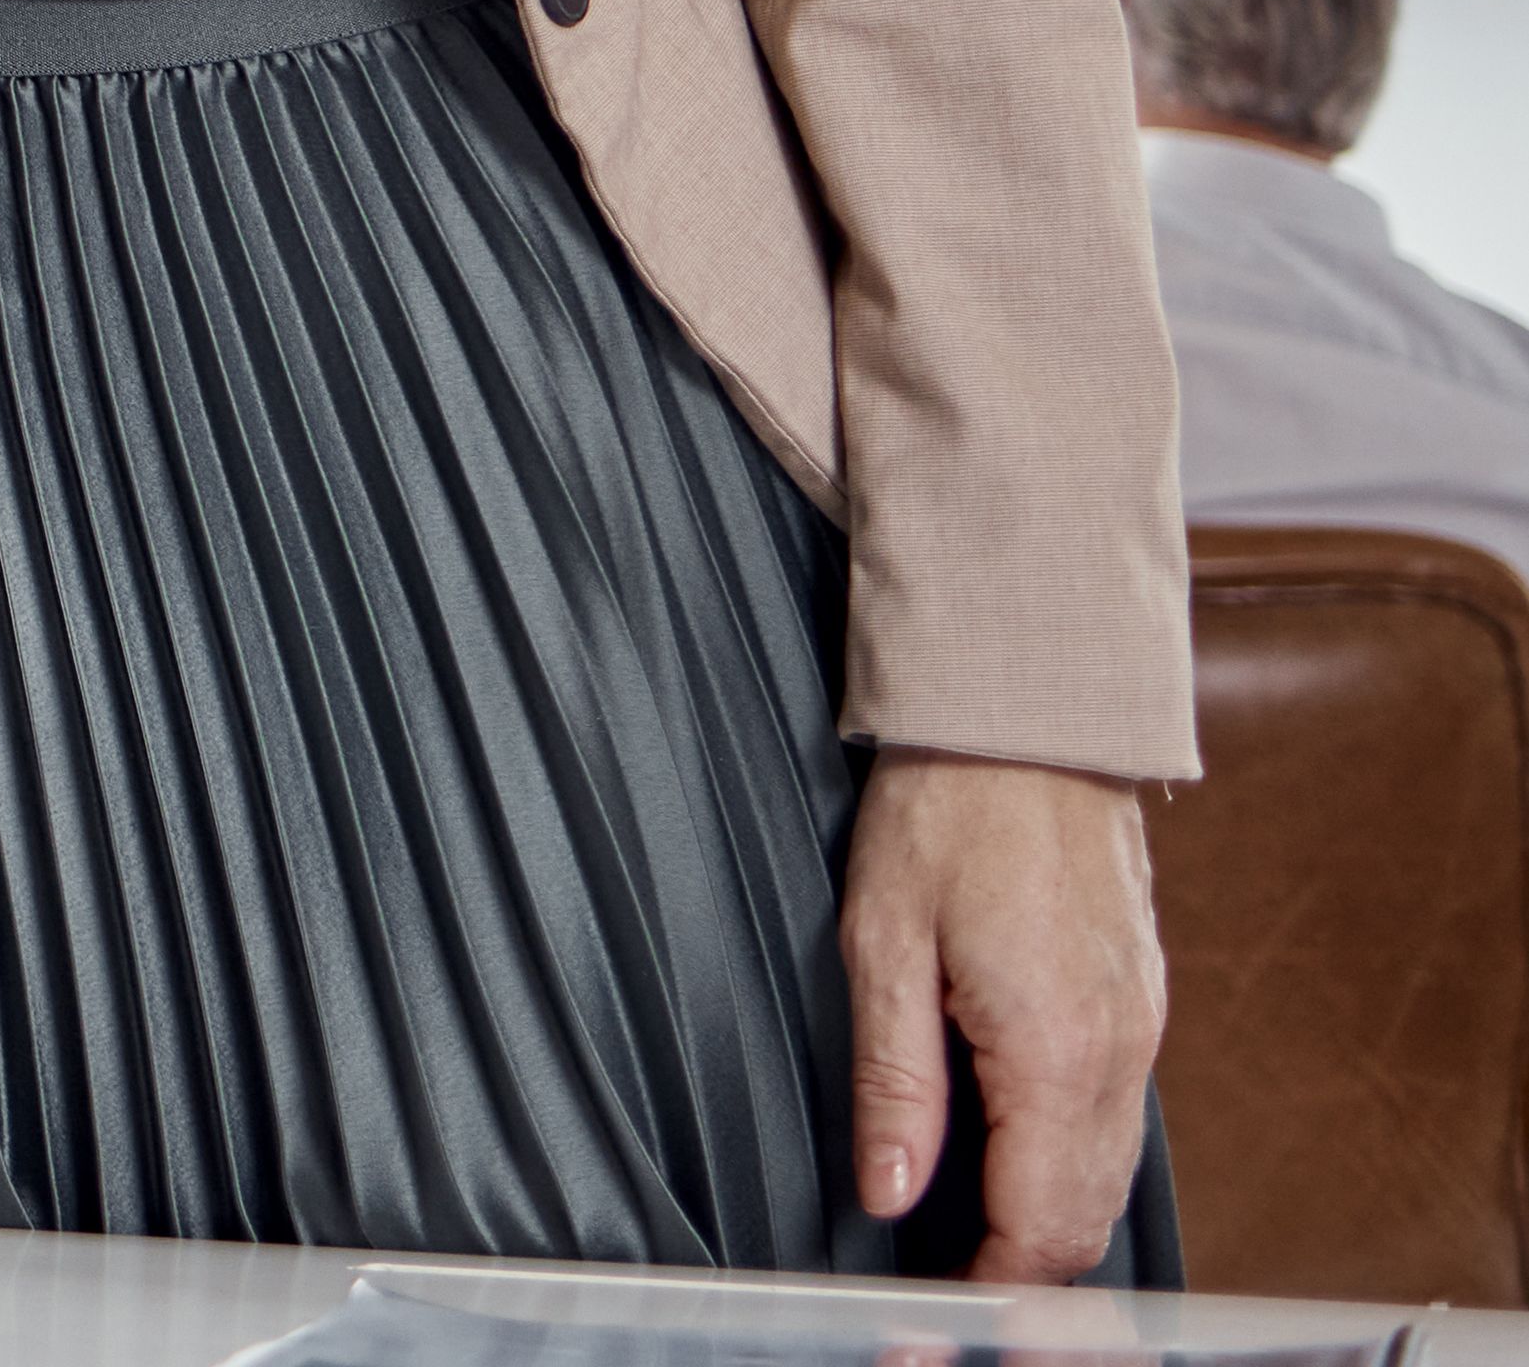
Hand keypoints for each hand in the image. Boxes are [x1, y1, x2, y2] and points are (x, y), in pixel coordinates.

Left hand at [843, 750, 1163, 1278]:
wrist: (1031, 720)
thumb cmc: (946, 813)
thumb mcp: (882, 942)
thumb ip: (892, 1082)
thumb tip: (891, 1192)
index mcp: (1056, 1049)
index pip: (1042, 1222)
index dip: (992, 1284)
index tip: (938, 1304)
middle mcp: (1119, 1054)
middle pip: (1088, 1215)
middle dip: (1026, 1269)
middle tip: (949, 1287)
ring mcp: (1143, 1030)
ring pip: (1111, 1174)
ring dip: (1051, 1218)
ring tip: (971, 1236)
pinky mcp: (1143, 1005)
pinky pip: (1118, 1119)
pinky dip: (1073, 1161)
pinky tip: (1012, 1154)